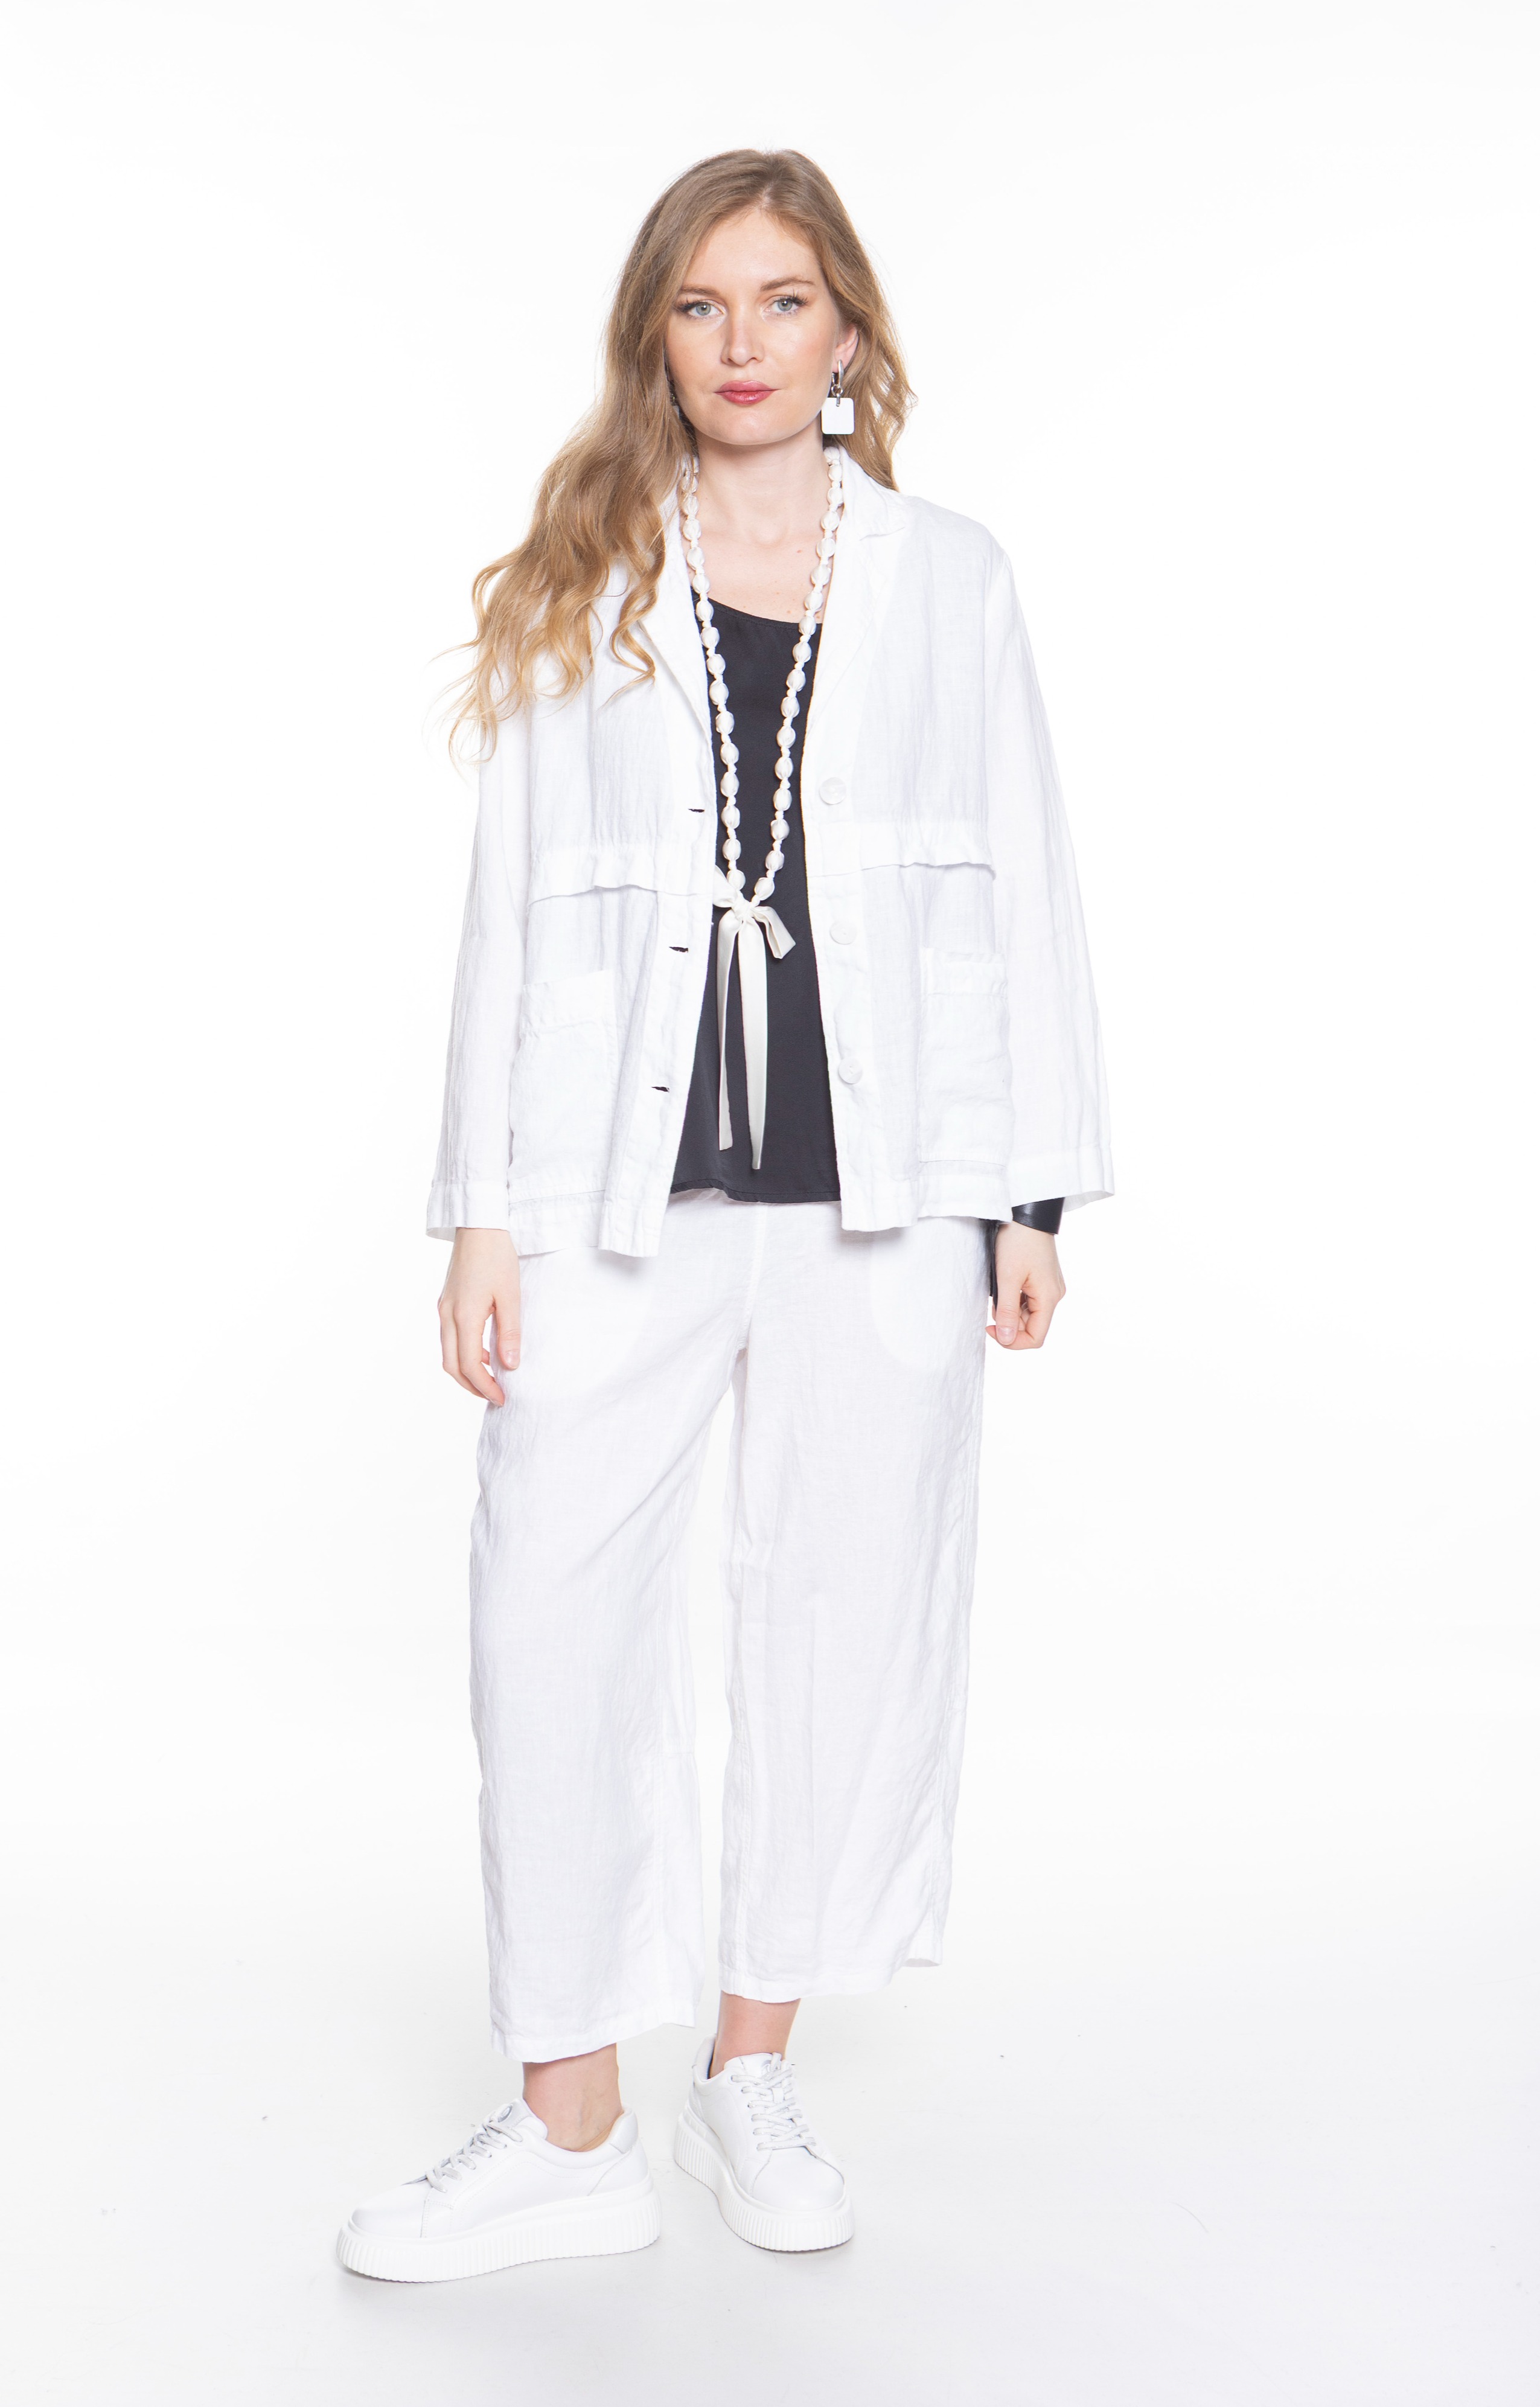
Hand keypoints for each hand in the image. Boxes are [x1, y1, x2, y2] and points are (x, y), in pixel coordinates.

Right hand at [438, 1228, 520, 1401]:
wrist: (479, 1224)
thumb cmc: (497, 1256)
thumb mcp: (511, 1295)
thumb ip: (510, 1332)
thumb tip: (510, 1366)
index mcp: (463, 1316)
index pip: (470, 1365)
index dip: (485, 1387)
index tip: (502, 1398)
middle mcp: (447, 1315)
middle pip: (452, 1365)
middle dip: (472, 1386)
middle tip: (495, 1397)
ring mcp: (443, 1308)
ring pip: (448, 1353)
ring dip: (467, 1371)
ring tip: (491, 1380)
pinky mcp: (446, 1301)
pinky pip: (450, 1338)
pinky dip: (464, 1353)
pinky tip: (486, 1353)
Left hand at [990, 1224, 1064, 1350]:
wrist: (1027, 1212)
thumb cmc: (1018, 1241)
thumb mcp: (1007, 1278)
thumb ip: (1006, 1311)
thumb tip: (1006, 1339)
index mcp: (1049, 1297)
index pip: (1036, 1337)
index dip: (1012, 1341)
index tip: (990, 1329)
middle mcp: (1054, 1295)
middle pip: (1031, 1326)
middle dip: (1009, 1322)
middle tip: (990, 1306)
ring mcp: (1049, 1287)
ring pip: (1028, 1313)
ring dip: (1009, 1310)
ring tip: (998, 1289)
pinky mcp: (1042, 1279)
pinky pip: (1028, 1299)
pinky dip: (1013, 1299)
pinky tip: (1004, 1284)